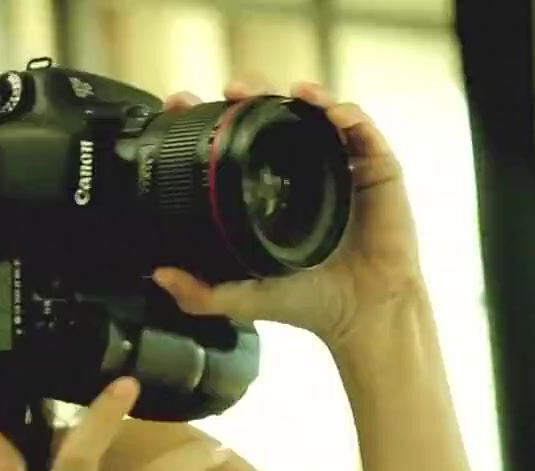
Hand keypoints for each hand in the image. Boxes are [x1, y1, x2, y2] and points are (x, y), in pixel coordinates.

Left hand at [155, 79, 425, 352]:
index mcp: (267, 189)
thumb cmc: (309, 301)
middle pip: (273, 115)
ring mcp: (339, 164)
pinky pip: (362, 129)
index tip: (183, 103)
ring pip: (317, 112)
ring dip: (302, 93)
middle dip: (252, 93)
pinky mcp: (376, 168)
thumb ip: (200, 292)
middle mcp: (301, 170)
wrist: (363, 314)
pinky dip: (347, 113)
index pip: (234, 141)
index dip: (211, 117)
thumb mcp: (244, 297)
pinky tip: (331, 114)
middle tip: (233, 91)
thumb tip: (158, 275)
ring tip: (287, 91)